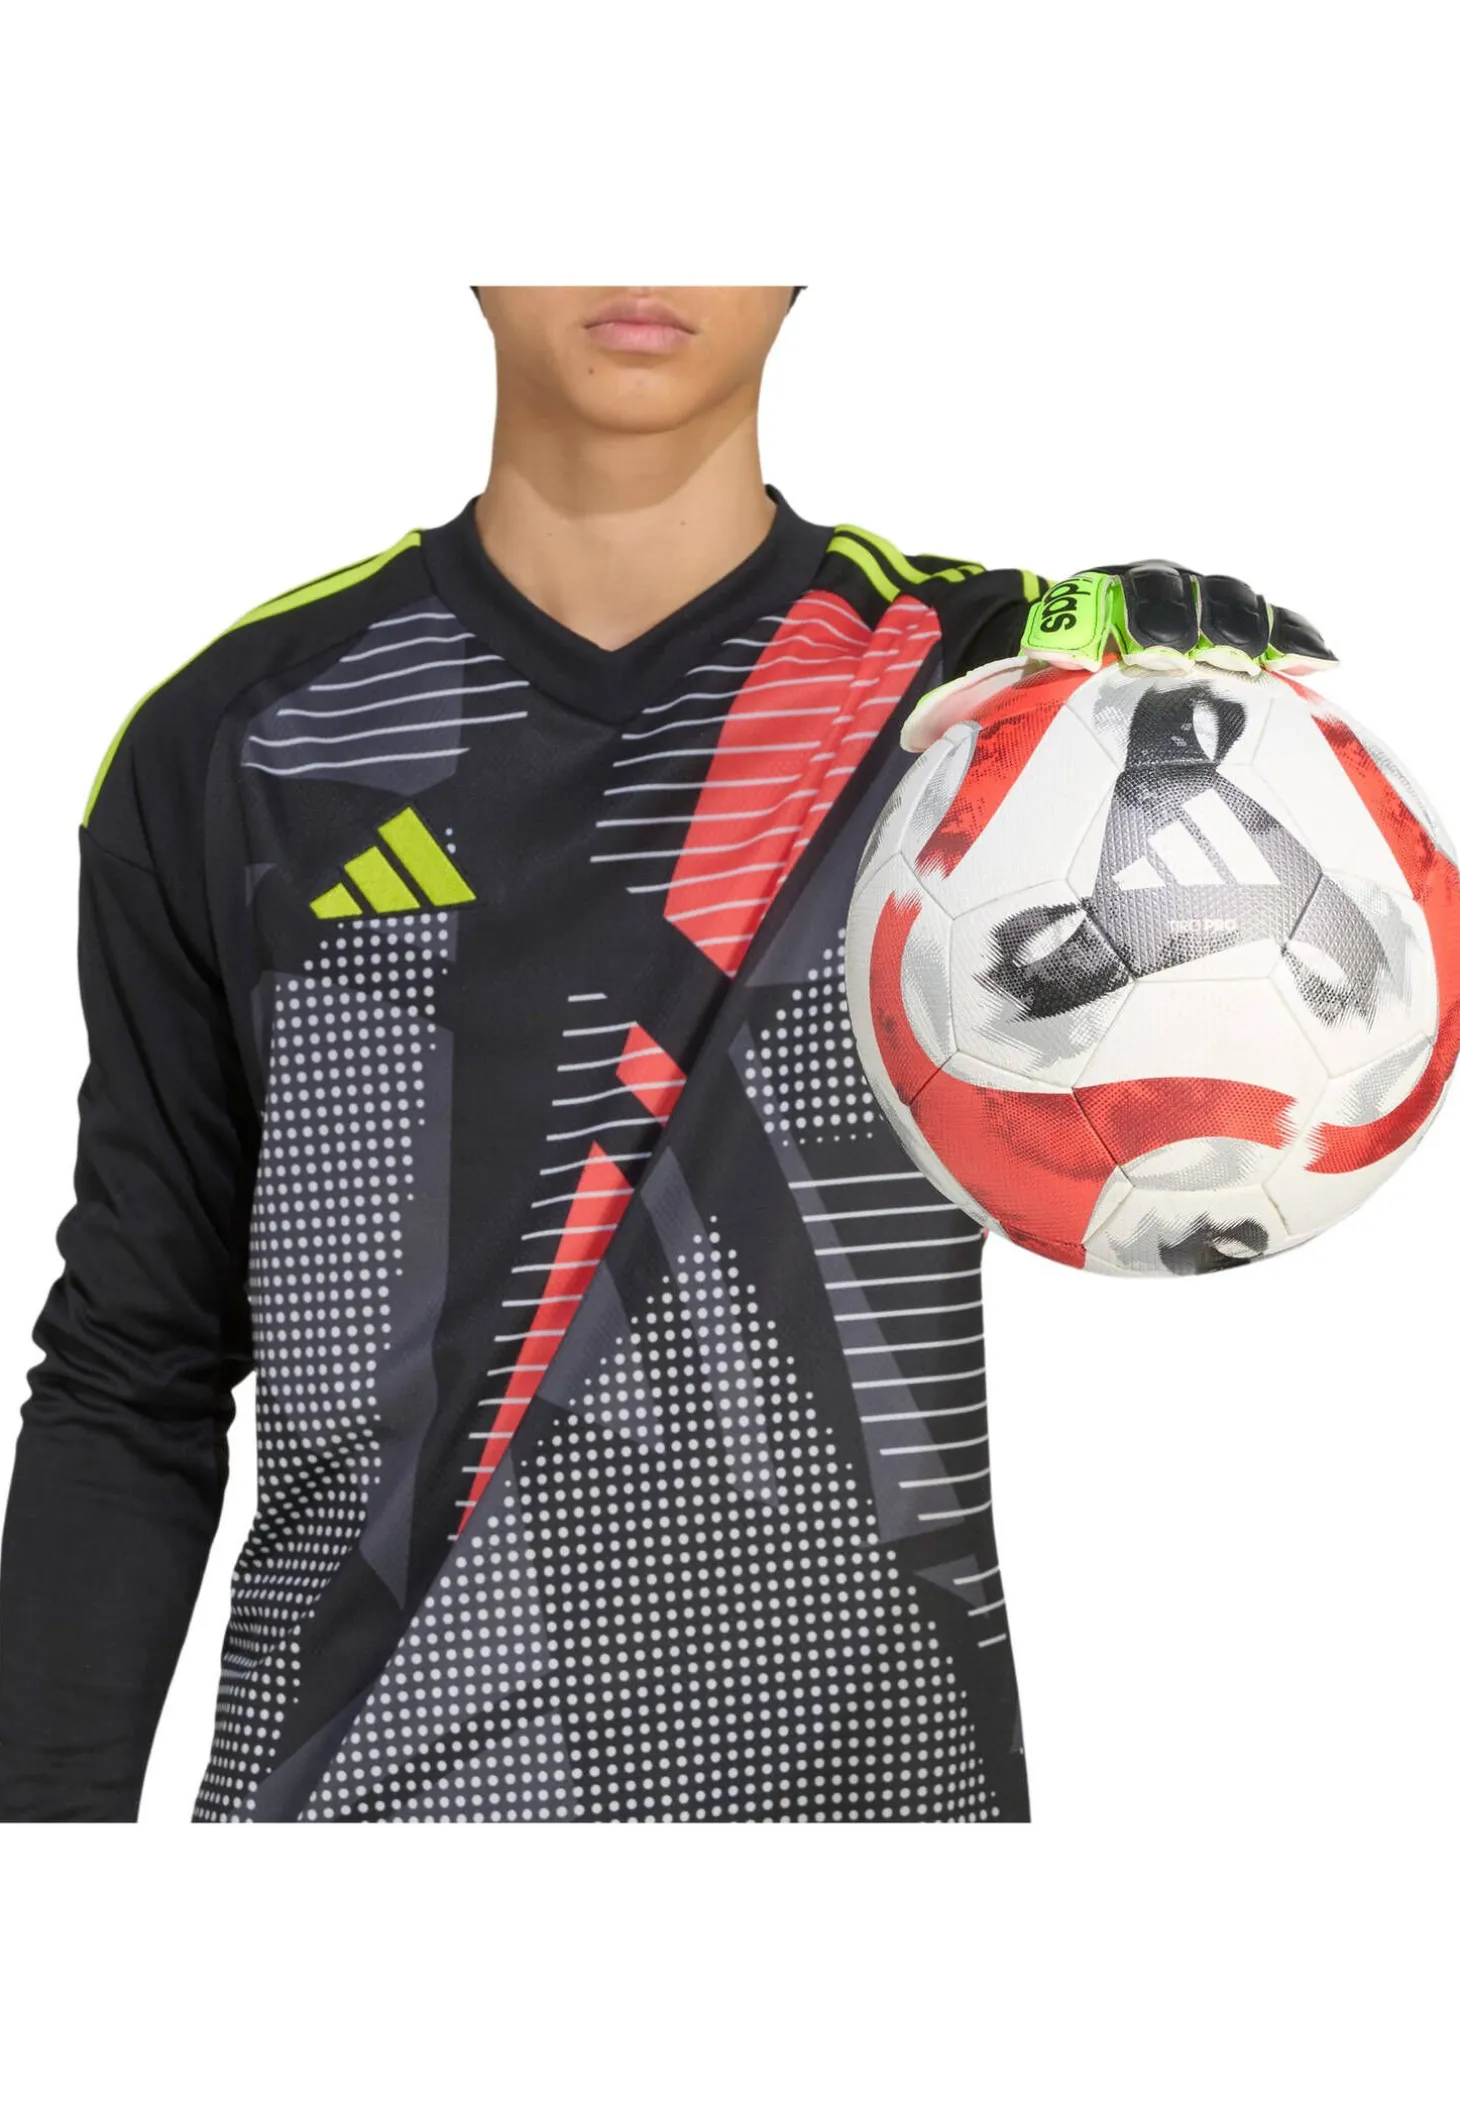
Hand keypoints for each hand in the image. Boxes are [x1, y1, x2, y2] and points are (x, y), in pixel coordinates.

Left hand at [901, 562, 1335, 752]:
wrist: (1086, 633)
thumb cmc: (1040, 670)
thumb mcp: (1002, 682)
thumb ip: (970, 703)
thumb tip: (914, 738)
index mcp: (1077, 600)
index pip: (1081, 603)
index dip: (1088, 625)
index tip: (1091, 655)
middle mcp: (1132, 590)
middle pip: (1157, 588)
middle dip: (1169, 618)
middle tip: (1176, 657)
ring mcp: (1187, 600)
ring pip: (1219, 594)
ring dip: (1240, 623)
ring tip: (1262, 658)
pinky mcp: (1230, 626)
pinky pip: (1268, 625)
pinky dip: (1293, 636)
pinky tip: (1323, 665)